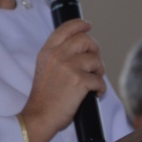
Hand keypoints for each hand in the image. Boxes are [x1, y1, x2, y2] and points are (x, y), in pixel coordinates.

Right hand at [20, 19, 105, 141]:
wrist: (40, 116)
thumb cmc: (44, 97)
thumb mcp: (44, 68)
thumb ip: (58, 55)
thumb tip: (82, 48)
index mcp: (47, 52)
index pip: (65, 29)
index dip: (79, 24)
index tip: (87, 26)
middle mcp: (57, 55)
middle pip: (85, 40)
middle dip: (94, 49)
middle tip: (94, 62)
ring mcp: (68, 67)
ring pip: (95, 59)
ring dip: (99, 70)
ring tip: (94, 79)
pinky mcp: (79, 81)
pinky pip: (99, 80)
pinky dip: (101, 88)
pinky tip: (96, 94)